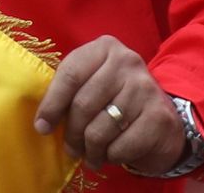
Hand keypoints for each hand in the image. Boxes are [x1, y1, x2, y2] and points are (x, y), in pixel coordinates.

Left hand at [33, 35, 185, 175]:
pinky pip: (121, 146)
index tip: (42, 127)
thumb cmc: (115, 98)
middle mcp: (127, 61)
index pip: (70, 75)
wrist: (161, 118)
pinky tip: (112, 154)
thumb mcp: (92, 83)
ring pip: (100, 129)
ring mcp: (145, 88)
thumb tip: (42, 123)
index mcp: (105, 48)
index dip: (52, 104)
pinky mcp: (159, 116)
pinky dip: (112, 156)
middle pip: (83, 104)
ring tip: (90, 155)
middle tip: (70, 149)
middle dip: (72, 133)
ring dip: (90, 150)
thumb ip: (69, 92)